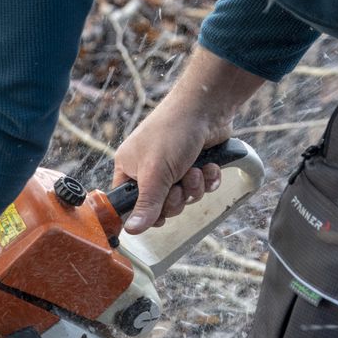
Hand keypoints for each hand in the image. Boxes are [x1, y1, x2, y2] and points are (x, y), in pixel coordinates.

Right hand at [112, 47, 265, 233]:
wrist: (207, 106)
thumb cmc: (172, 133)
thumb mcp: (155, 173)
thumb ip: (146, 204)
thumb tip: (131, 231)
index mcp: (129, 168)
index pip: (129, 203)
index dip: (143, 213)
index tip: (156, 215)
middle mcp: (149, 170)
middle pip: (160, 205)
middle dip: (175, 198)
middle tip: (178, 186)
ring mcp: (174, 167)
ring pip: (183, 197)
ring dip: (193, 187)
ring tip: (196, 170)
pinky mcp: (196, 164)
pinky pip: (201, 186)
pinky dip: (207, 179)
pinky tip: (209, 166)